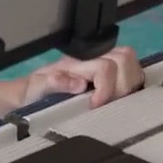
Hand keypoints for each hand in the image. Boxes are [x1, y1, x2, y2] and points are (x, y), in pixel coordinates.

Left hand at [19, 45, 144, 107]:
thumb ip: (54, 82)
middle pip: (124, 58)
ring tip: (115, 99)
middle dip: (121, 85)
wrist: (30, 93)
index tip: (95, 105)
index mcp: (78, 60)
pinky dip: (132, 82)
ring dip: (129, 82)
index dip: (105, 88)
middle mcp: (94, 57)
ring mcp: (104, 62)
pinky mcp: (112, 72)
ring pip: (131, 60)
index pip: (105, 66)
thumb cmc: (34, 91)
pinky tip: (121, 96)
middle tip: (108, 102)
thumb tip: (79, 84)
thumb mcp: (36, 87)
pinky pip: (132, 70)